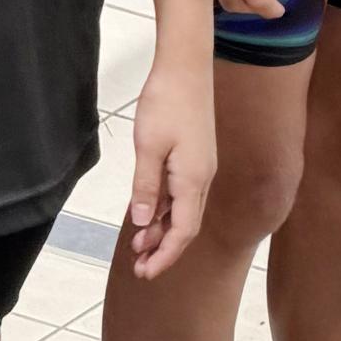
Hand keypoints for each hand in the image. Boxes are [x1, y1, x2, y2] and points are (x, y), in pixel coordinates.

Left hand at [126, 57, 215, 278]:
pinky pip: (180, 192)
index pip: (183, 232)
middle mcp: (202, 178)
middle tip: (138, 265)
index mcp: (193, 180)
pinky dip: (164, 207)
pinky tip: (146, 211)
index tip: (146, 273)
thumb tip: (143, 223)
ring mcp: (200, 167)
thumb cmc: (167, 102)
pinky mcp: (195, 157)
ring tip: (138, 243)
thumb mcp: (149, 147)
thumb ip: (146, 187)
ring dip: (162, 229)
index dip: (165, 256)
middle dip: (164, 249)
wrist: (186, 67)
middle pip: (186, 226)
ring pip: (183, 210)